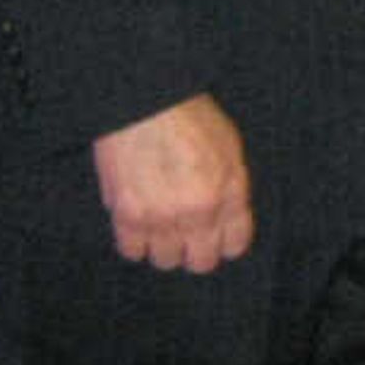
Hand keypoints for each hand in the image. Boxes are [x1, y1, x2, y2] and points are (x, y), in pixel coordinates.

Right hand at [89, 93, 253, 271]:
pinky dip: (134, 242)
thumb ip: (231, 187)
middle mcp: (200, 211)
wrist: (147, 102)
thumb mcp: (229, 148)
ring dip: (162, 247)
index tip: (215, 240)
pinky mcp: (128, 215)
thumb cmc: (189, 117)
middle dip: (195, 252)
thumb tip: (223, 218)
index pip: (235, 244)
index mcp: (230, 192)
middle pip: (201, 262)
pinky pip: (131, 251)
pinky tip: (137, 224)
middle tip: (185, 238)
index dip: (225, 245)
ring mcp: (164, 217)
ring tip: (158, 228)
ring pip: (165, 260)